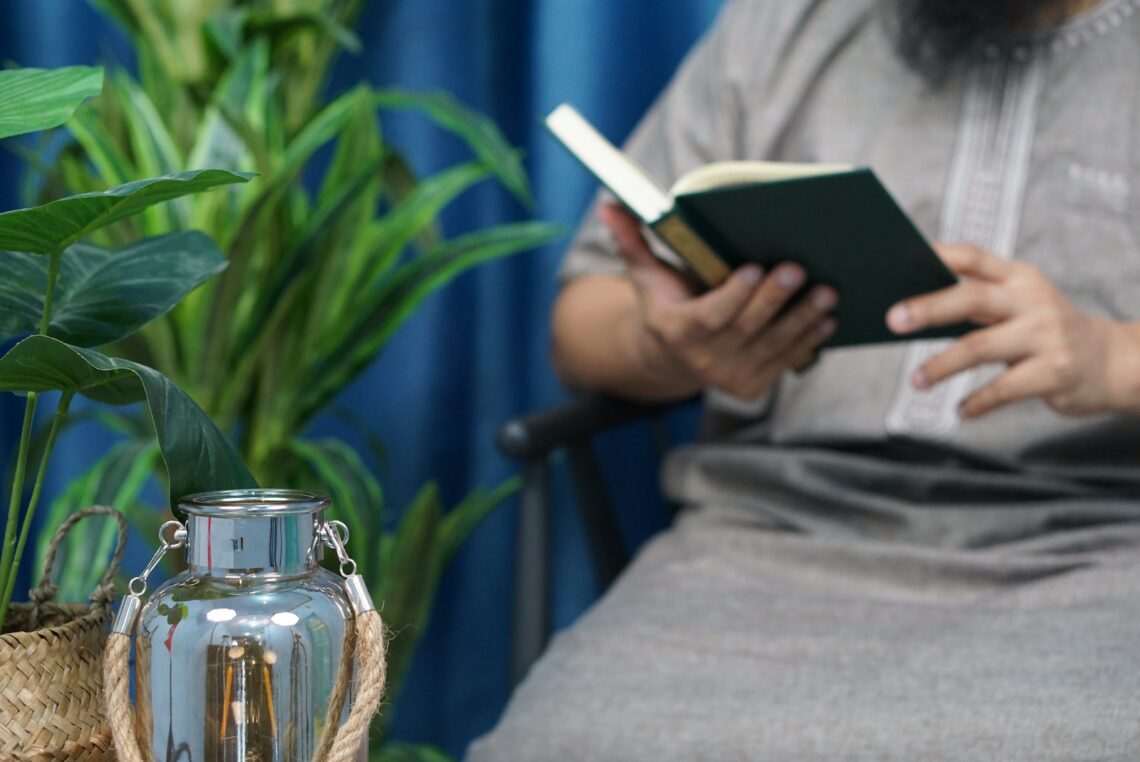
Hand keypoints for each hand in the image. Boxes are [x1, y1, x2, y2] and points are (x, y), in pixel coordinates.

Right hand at [600, 202, 836, 399]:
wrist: (672, 355)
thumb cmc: (665, 301)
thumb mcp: (645, 274)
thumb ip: (632, 240)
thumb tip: (608, 205)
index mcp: (676, 330)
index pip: (708, 316)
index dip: (733, 296)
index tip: (753, 267)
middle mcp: (702, 360)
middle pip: (746, 328)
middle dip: (775, 299)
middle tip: (799, 268)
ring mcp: (729, 377)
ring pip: (773, 346)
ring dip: (803, 319)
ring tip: (827, 291)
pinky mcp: (752, 387)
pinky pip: (785, 362)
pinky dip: (809, 340)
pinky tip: (827, 317)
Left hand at [886, 243, 1139, 417]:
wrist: (1111, 361)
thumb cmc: (1046, 332)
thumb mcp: (1021, 303)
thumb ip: (978, 299)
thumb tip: (912, 306)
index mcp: (1019, 278)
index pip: (973, 258)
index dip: (936, 256)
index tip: (899, 259)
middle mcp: (1032, 301)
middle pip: (972, 298)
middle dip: (929, 308)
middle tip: (892, 320)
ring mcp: (1046, 336)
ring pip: (979, 347)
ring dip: (941, 366)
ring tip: (916, 382)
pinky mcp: (1054, 372)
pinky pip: (1003, 389)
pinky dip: (977, 403)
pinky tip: (961, 411)